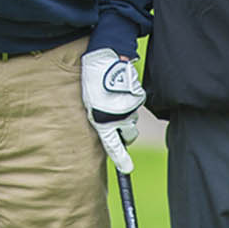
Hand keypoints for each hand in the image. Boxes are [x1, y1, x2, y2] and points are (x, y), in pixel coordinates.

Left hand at [80, 48, 144, 173]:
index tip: (127, 169)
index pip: (114, 145)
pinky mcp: (139, 96)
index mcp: (103, 120)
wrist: (105, 59)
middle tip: (115, 119)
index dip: (121, 158)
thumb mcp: (90, 103)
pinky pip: (136, 104)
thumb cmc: (92, 80)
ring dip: (127, 114)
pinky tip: (122, 90)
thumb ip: (99, 118)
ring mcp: (131, 107)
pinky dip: (131, 101)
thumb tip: (105, 127)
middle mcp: (119, 117)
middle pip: (129, 133)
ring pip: (133, 118)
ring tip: (114, 98)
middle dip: (125, 130)